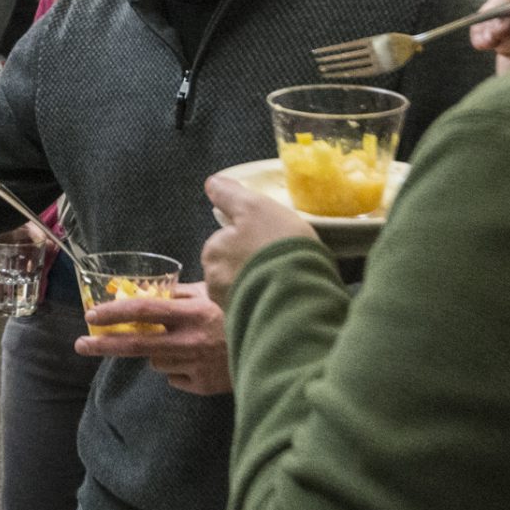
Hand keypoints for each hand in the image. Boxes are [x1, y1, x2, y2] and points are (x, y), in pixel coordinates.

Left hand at [73, 281, 231, 394]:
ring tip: (186, 343)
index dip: (115, 313)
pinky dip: (177, 368)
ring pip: (155, 361)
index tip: (92, 316)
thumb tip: (145, 291)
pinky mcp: (203, 387)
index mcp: (195, 313)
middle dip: (104, 345)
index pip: (145, 311)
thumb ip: (182, 293)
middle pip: (137, 344)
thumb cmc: (242, 312)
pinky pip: (174, 377)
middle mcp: (193, 341)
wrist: (276, 348)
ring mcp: (197, 366)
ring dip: (158, 351)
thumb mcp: (215, 294)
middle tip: (81, 345)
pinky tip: (198, 359)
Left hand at [202, 172, 316, 300]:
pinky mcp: (247, 326)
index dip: (247, 239)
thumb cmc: (276, 245)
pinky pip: (256, 310)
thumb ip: (230, 195)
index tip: (268, 241)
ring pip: (244, 291)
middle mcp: (213, 283)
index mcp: (212, 253)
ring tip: (287, 282)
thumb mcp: (255, 207)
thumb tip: (211, 183)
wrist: (298, 296)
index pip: (223, 242)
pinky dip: (268, 305)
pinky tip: (287, 300)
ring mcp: (229, 308)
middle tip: (280, 261)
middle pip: (231, 268)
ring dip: (260, 287)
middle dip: (249, 266)